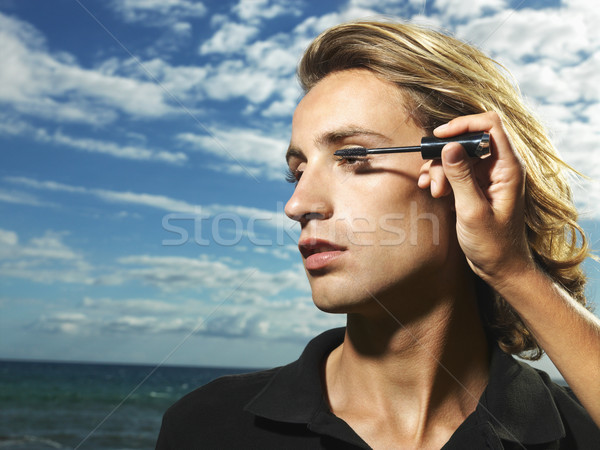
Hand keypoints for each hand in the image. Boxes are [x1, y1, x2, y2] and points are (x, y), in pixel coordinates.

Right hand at [417, 112, 533, 287]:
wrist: (500, 267)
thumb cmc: (493, 244)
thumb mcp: (472, 210)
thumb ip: (461, 176)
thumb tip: (449, 147)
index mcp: (508, 168)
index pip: (490, 125)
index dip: (463, 125)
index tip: (439, 137)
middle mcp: (499, 167)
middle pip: (468, 140)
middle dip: (445, 156)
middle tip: (435, 180)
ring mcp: (487, 176)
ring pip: (457, 155)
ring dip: (440, 169)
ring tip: (435, 191)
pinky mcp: (476, 186)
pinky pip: (455, 170)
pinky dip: (441, 177)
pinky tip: (433, 190)